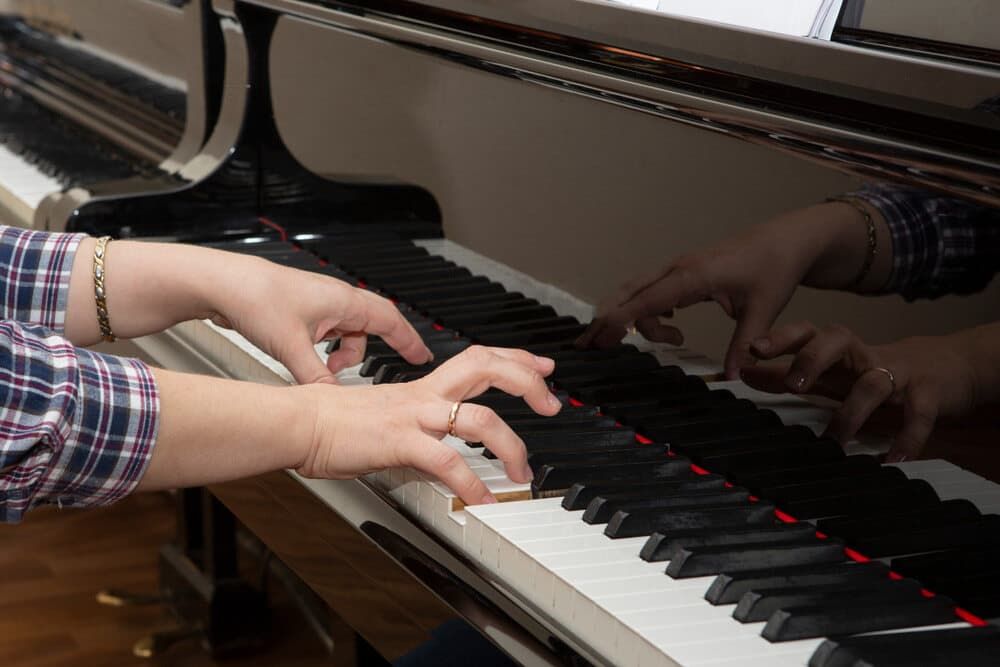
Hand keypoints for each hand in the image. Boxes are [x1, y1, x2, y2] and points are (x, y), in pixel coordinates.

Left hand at [206, 255, 431, 383]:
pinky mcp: (302, 310)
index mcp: (344, 301)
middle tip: (397, 364)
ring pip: (347, 332)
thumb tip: (333, 401)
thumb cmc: (257, 299)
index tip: (422, 356)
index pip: (390, 321)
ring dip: (344, 354)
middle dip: (384, 347)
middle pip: (372, 326)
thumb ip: (316, 379)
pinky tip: (309, 361)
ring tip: (328, 373)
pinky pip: (328, 332)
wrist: (223, 283)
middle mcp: (335, 299)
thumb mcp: (292, 348)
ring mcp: (319, 303)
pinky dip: (327, 349)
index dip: (409, 341)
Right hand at [297, 346, 561, 504]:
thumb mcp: (387, 416)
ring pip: (480, 419)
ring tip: (523, 472)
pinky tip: (482, 501)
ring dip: (511, 447)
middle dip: (528, 382)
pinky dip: (472, 484)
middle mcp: (424, 395)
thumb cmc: (334, 422)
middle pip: (487, 368)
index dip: (515, 359)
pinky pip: (448, 462)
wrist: (300, 422)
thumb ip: (419, 426)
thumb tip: (439, 447)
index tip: (542, 368)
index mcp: (423, 387)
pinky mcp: (401, 441)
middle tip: (553, 402)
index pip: (479, 358)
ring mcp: (415, 417)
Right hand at [576, 202, 882, 379]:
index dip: (619, 321)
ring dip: (632, 316)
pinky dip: (645, 308)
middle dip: (606, 318)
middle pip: (628, 292)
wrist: (786, 240)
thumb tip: (732, 376)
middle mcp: (678, 268)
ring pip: (638, 290)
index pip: (645, 301)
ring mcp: (679, 268)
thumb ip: (744, 343)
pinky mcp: (684, 272)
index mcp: (692, 276)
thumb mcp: (763, 309)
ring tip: (656, 342)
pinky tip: (665, 328)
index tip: (599, 341)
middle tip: (587, 346)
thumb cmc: (775, 269)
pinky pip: (652, 289)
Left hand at [740, 322, 977, 460]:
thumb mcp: (830, 371)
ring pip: (874, 382)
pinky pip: (919, 413)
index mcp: (837, 349)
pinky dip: (908, 437)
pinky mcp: (929, 393)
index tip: (754, 349)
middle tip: (794, 385)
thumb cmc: (873, 369)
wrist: (947, 365)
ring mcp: (897, 372)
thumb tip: (745, 371)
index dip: (780, 338)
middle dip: (813, 359)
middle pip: (838, 339)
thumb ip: (788, 372)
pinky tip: (894, 459)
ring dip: (852, 411)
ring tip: (834, 439)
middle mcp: (863, 355)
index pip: (806, 332)